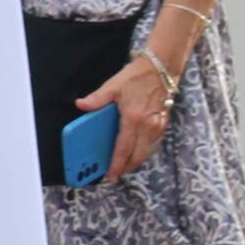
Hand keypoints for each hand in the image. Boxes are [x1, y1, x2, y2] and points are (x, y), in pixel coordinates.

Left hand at [75, 49, 174, 178]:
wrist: (162, 68)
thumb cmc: (137, 76)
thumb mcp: (114, 85)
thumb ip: (97, 98)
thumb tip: (81, 105)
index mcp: (134, 119)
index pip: (124, 148)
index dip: (117, 164)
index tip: (110, 176)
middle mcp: (148, 126)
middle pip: (138, 156)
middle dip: (126, 168)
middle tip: (115, 174)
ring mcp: (158, 126)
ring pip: (147, 152)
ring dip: (135, 161)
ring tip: (122, 165)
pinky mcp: (163, 124)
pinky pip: (153, 144)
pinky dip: (143, 151)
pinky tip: (134, 150)